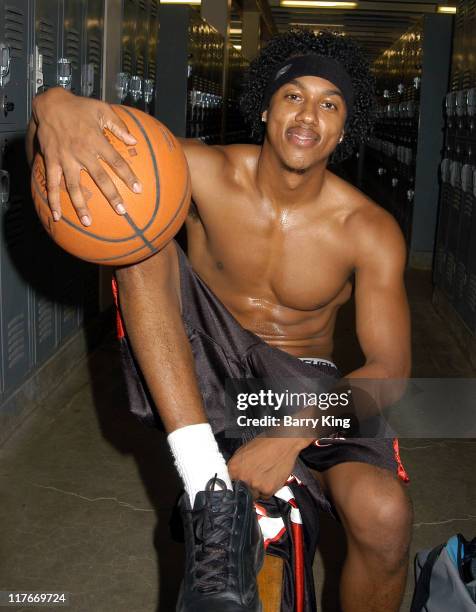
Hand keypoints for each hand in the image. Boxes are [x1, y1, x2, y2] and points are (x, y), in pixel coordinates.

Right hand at [32, 87, 141, 225]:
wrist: (49, 103)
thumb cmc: (78, 107)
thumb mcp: (102, 109)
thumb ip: (119, 126)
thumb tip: (134, 141)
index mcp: (96, 140)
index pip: (116, 161)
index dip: (128, 176)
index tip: (138, 189)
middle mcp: (82, 152)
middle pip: (100, 178)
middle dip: (111, 195)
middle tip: (122, 211)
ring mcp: (65, 158)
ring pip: (74, 186)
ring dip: (81, 205)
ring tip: (88, 222)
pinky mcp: (51, 161)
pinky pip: (51, 184)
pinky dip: (53, 200)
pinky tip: (57, 215)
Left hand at [227, 436, 304, 499]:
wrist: (282, 442)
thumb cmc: (265, 443)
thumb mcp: (243, 451)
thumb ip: (236, 466)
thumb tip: (233, 476)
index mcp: (234, 468)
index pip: (229, 484)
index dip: (235, 484)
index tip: (238, 484)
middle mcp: (243, 478)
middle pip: (242, 492)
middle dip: (247, 486)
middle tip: (255, 476)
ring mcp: (255, 485)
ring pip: (254, 495)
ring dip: (258, 488)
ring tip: (264, 475)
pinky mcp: (268, 490)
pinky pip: (265, 495)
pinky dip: (268, 489)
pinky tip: (270, 477)